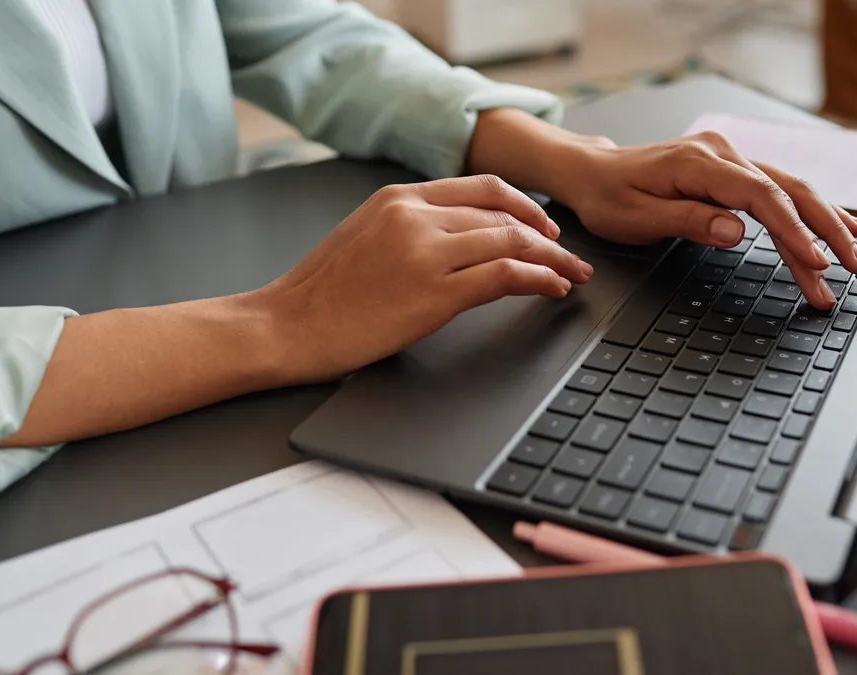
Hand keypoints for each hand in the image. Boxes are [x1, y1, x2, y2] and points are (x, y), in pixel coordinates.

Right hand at [259, 176, 591, 382]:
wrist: (285, 326)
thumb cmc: (319, 295)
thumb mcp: (363, 237)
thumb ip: (409, 227)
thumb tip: (457, 238)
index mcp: (398, 197)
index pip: (481, 187)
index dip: (523, 205)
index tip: (544, 225)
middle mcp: (415, 215)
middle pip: (504, 213)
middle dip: (547, 234)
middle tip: (571, 253)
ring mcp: (426, 252)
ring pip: (512, 240)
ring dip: (553, 258)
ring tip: (572, 274)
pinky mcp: (435, 292)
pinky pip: (505, 275)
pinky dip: (539, 279)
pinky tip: (553, 288)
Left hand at [554, 131, 856, 308]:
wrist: (594, 172)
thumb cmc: (608, 197)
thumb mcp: (637, 216)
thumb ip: (690, 220)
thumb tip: (737, 230)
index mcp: (699, 162)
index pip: (761, 196)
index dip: (793, 230)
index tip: (814, 261)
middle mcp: (723, 153)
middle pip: (789, 191)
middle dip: (827, 231)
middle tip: (854, 268)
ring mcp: (732, 159)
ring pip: (792, 192)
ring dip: (826, 227)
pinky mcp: (734, 171)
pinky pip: (781, 191)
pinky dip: (812, 212)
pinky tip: (843, 226)